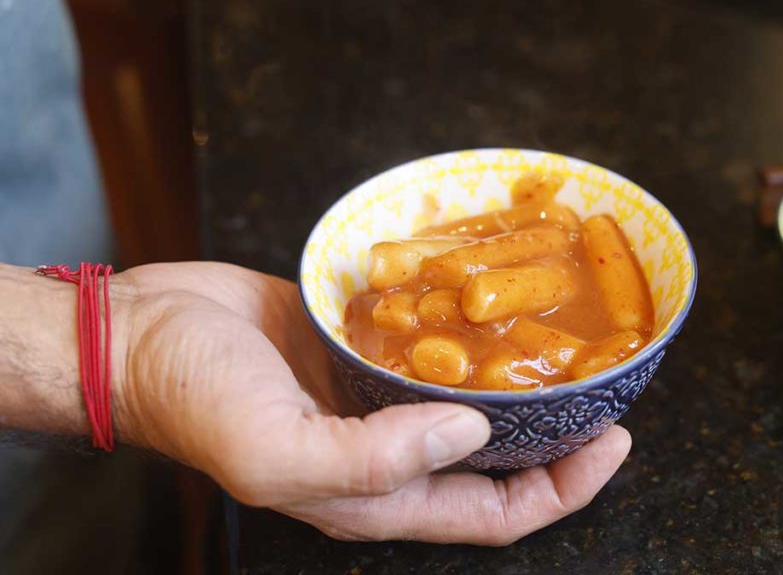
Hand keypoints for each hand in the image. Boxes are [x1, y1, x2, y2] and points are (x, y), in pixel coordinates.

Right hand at [114, 262, 630, 544]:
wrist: (138, 332)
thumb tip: (474, 437)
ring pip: (469, 399)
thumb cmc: (195, 399)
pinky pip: (431, 345)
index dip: (563, 488)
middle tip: (605, 384)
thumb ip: (374, 460)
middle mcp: (386, 452)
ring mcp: (374, 396)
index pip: (494, 513)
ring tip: (565, 340)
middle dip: (557, 432)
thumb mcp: (277, 451)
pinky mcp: (359, 345)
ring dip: (517, 380)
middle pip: (496, 459)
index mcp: (375, 497)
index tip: (614, 439)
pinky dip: (468, 332)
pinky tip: (494, 299)